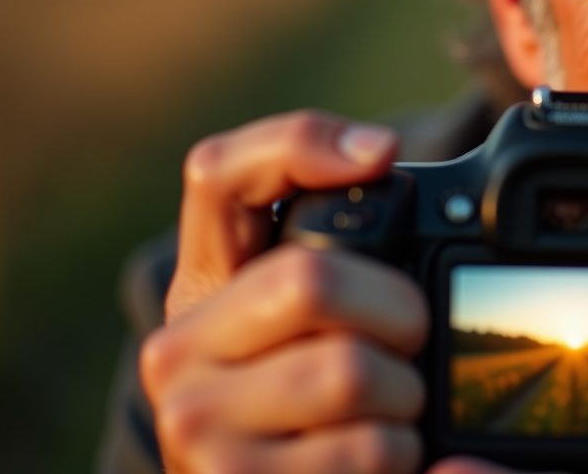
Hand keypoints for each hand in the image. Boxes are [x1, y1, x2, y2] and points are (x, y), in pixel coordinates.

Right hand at [139, 111, 429, 472]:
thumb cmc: (318, 402)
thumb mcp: (319, 317)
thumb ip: (339, 235)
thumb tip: (379, 151)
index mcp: (203, 286)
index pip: (220, 174)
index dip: (302, 146)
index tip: (382, 155)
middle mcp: (178, 349)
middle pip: (312, 279)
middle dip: (398, 311)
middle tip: (409, 340)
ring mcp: (193, 424)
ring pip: (349, 370)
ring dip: (405, 397)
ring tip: (390, 411)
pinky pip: (364, 450)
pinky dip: (402, 455)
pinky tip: (379, 458)